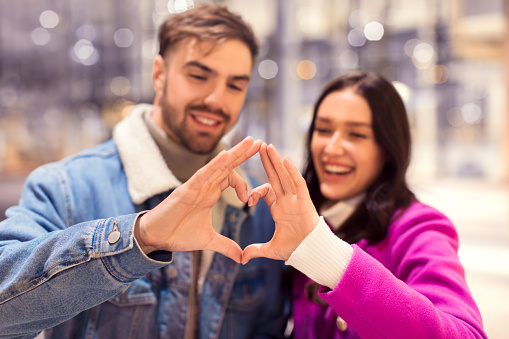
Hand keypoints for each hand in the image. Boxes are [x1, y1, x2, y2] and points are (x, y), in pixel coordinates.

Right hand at [135, 136, 261, 262]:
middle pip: (228, 165)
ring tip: (250, 141)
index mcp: (210, 194)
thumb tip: (241, 257)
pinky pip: (203, 173)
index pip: (230, 178)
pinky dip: (215, 164)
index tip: (250, 199)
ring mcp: (196, 185)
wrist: (156, 239)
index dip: (244, 183)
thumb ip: (226, 246)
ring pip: (219, 165)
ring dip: (235, 153)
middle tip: (260, 142)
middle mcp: (205, 186)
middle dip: (244, 154)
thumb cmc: (178, 235)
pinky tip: (226, 155)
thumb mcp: (208, 241)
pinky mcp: (186, 189)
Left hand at [242, 143, 319, 264]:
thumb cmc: (295, 249)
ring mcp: (296, 199)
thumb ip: (256, 250)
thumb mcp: (271, 249)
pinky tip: (285, 159)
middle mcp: (287, 200)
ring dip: (276, 161)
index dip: (256, 191)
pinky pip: (298, 183)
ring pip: (285, 176)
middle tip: (259, 146)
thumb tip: (242, 258)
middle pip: (276, 177)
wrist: (311, 254)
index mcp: (279, 208)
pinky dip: (292, 171)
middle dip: (268, 162)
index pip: (267, 191)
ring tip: (268, 146)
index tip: (248, 199)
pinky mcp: (305, 201)